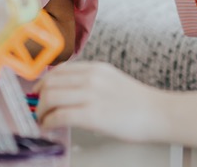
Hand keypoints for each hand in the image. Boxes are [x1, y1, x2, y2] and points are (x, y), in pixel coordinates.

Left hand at [35, 61, 167, 142]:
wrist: (158, 113)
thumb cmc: (138, 103)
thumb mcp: (112, 81)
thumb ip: (91, 81)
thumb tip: (68, 91)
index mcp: (96, 68)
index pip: (59, 71)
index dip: (44, 83)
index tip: (39, 93)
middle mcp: (91, 78)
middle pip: (50, 82)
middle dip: (39, 98)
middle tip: (38, 110)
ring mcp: (91, 95)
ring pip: (50, 97)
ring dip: (41, 111)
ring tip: (43, 120)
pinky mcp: (92, 115)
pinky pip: (59, 116)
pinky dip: (48, 122)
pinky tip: (49, 127)